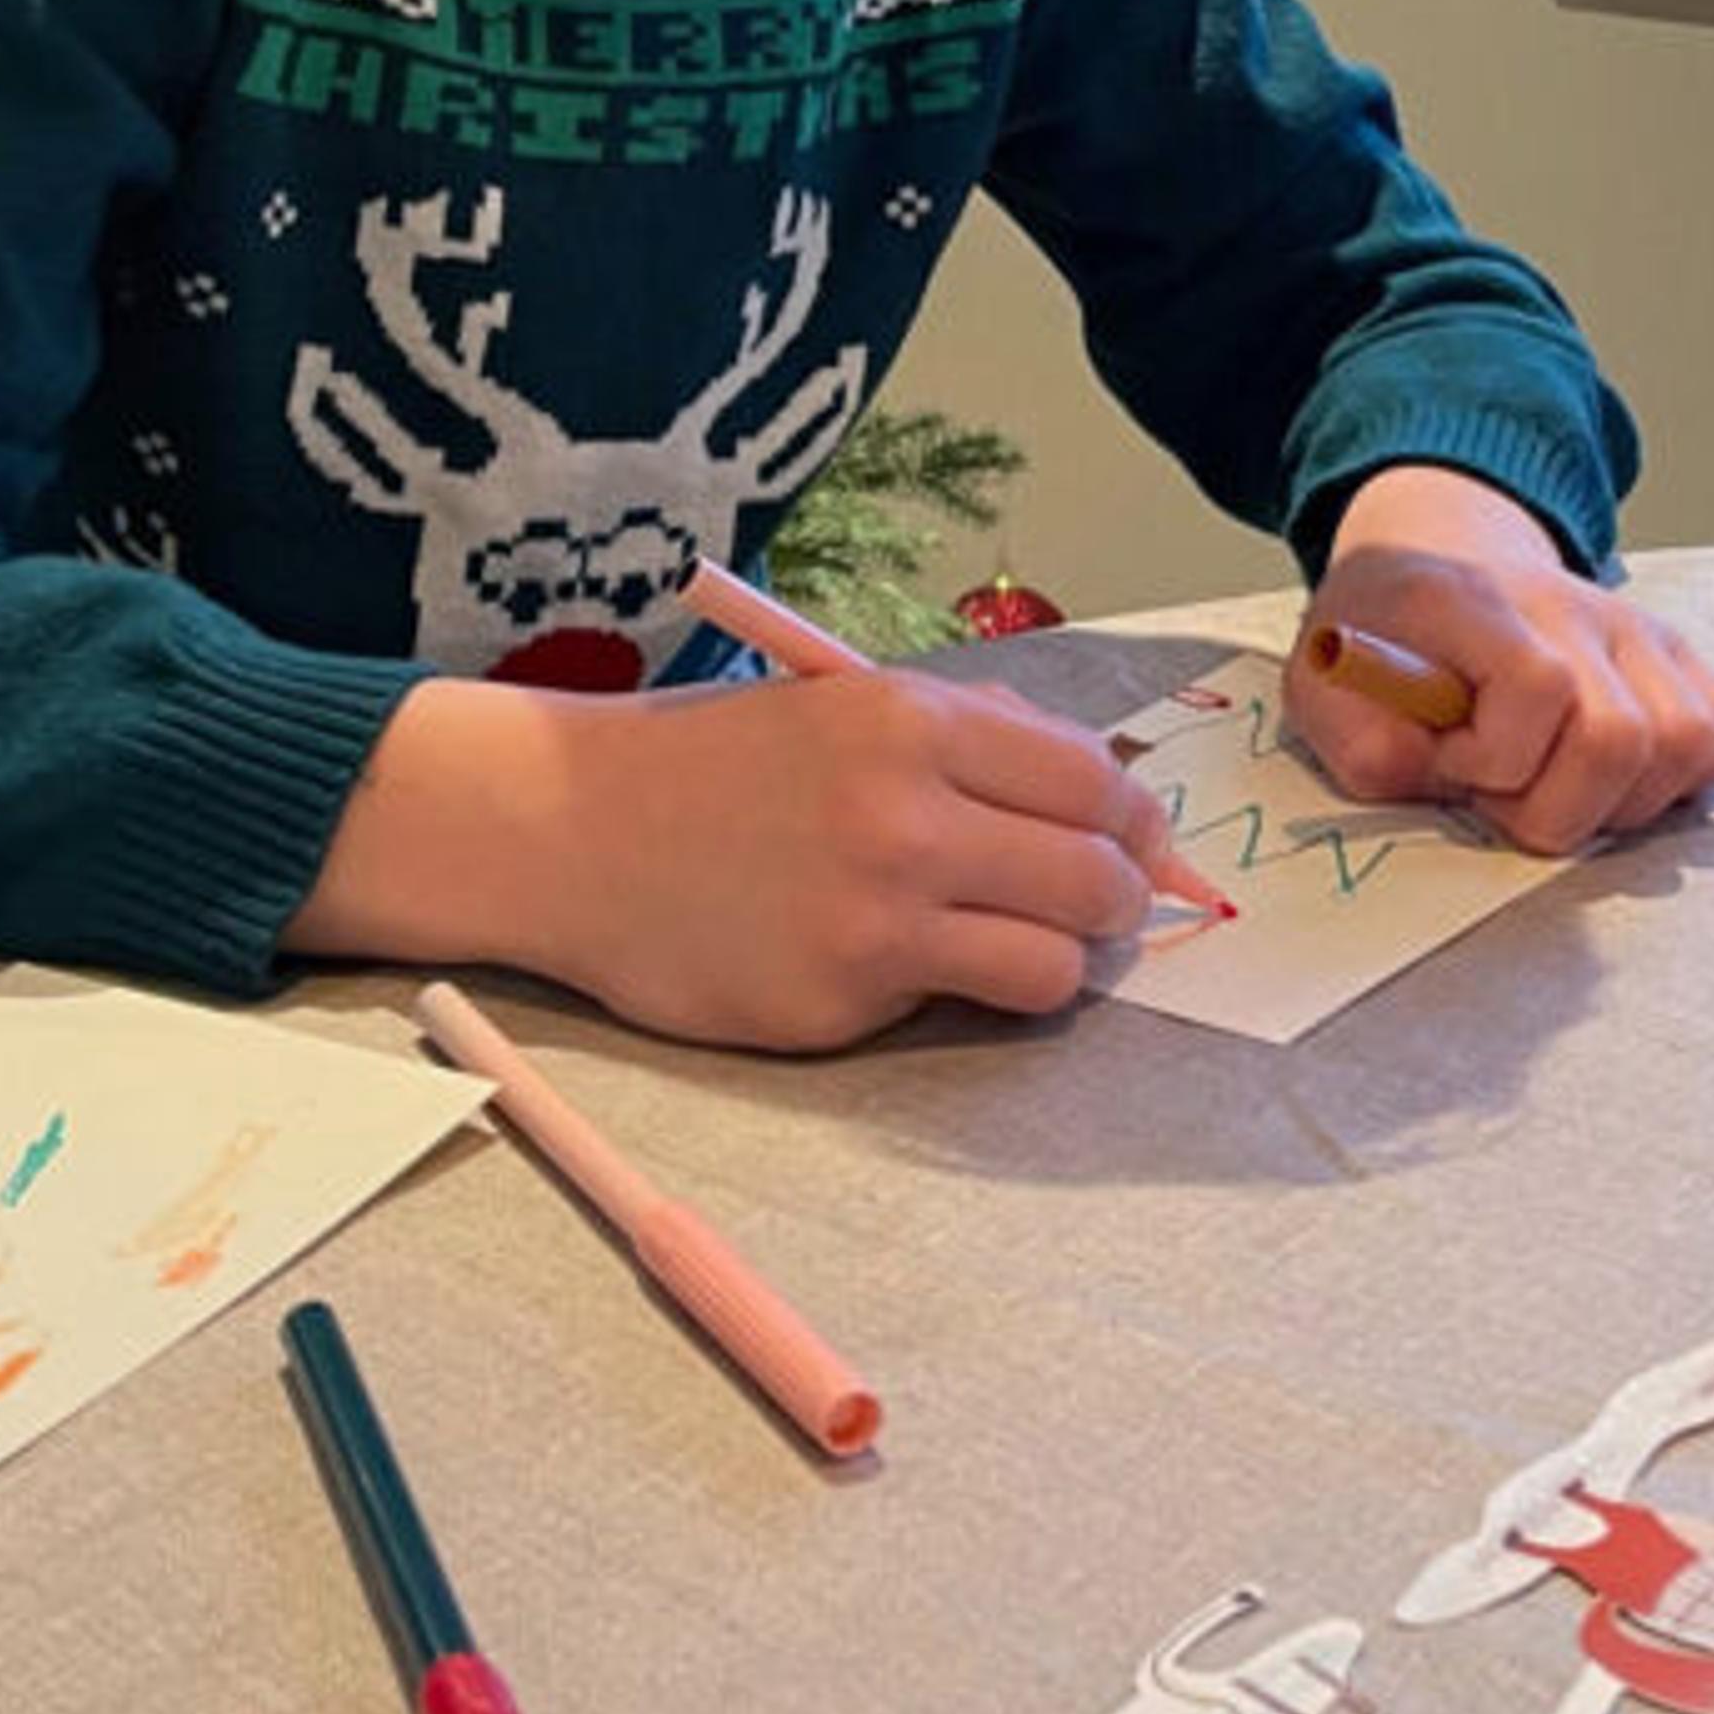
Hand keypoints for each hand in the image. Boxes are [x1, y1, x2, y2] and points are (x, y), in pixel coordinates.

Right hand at [295, 652, 1181, 1050]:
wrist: (574, 831)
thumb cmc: (718, 761)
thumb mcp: (846, 703)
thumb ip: (976, 733)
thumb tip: (1110, 790)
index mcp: (912, 722)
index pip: (1096, 780)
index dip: (1138, 821)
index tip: (1139, 843)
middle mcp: (906, 817)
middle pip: (1094, 879)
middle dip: (1118, 900)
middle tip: (1097, 907)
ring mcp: (874, 920)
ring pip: (1052, 968)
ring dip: (1057, 963)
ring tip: (1019, 946)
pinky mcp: (840, 1004)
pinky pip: (953, 1010)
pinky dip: (953, 993)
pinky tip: (903, 963)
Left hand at [1284, 473, 1713, 852]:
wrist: (1431, 560)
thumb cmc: (1380, 637)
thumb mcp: (1320, 687)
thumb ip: (1360, 744)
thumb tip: (1434, 778)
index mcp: (1475, 601)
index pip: (1538, 688)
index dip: (1496, 759)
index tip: (1452, 764)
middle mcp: (1570, 605)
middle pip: (1620, 736)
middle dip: (1558, 809)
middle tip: (1503, 796)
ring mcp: (1633, 627)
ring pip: (1685, 742)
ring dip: (1619, 803)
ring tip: (1554, 788)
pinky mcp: (1674, 654)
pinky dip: (1675, 779)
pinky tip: (1606, 778)